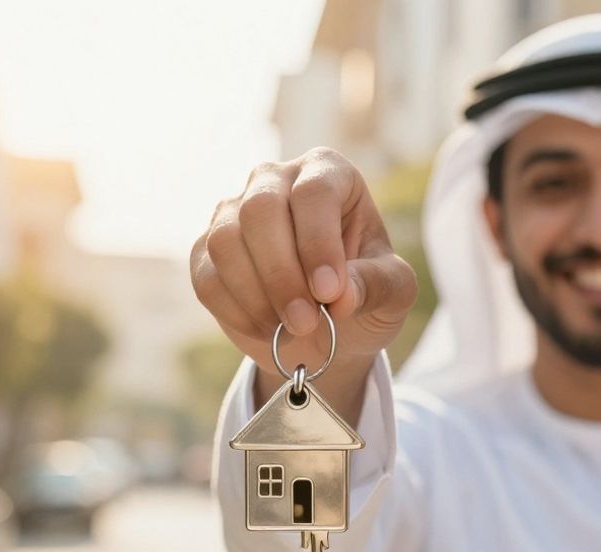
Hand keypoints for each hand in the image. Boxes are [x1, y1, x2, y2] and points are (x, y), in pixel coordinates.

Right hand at [190, 147, 417, 379]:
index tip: (329, 293)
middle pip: (260, 210)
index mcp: (327, 173)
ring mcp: (233, 212)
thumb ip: (377, 285)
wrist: (326, 325)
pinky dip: (235, 311)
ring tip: (290, 330)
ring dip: (256, 296)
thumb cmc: (364, 293)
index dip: (318, 244)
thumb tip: (342, 295)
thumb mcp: (393, 291)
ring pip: (226, 242)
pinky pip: (207, 277)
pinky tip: (266, 330)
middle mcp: (275, 180)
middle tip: (306, 322)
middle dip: (281, 275)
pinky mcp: (206, 250)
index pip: (313, 194)